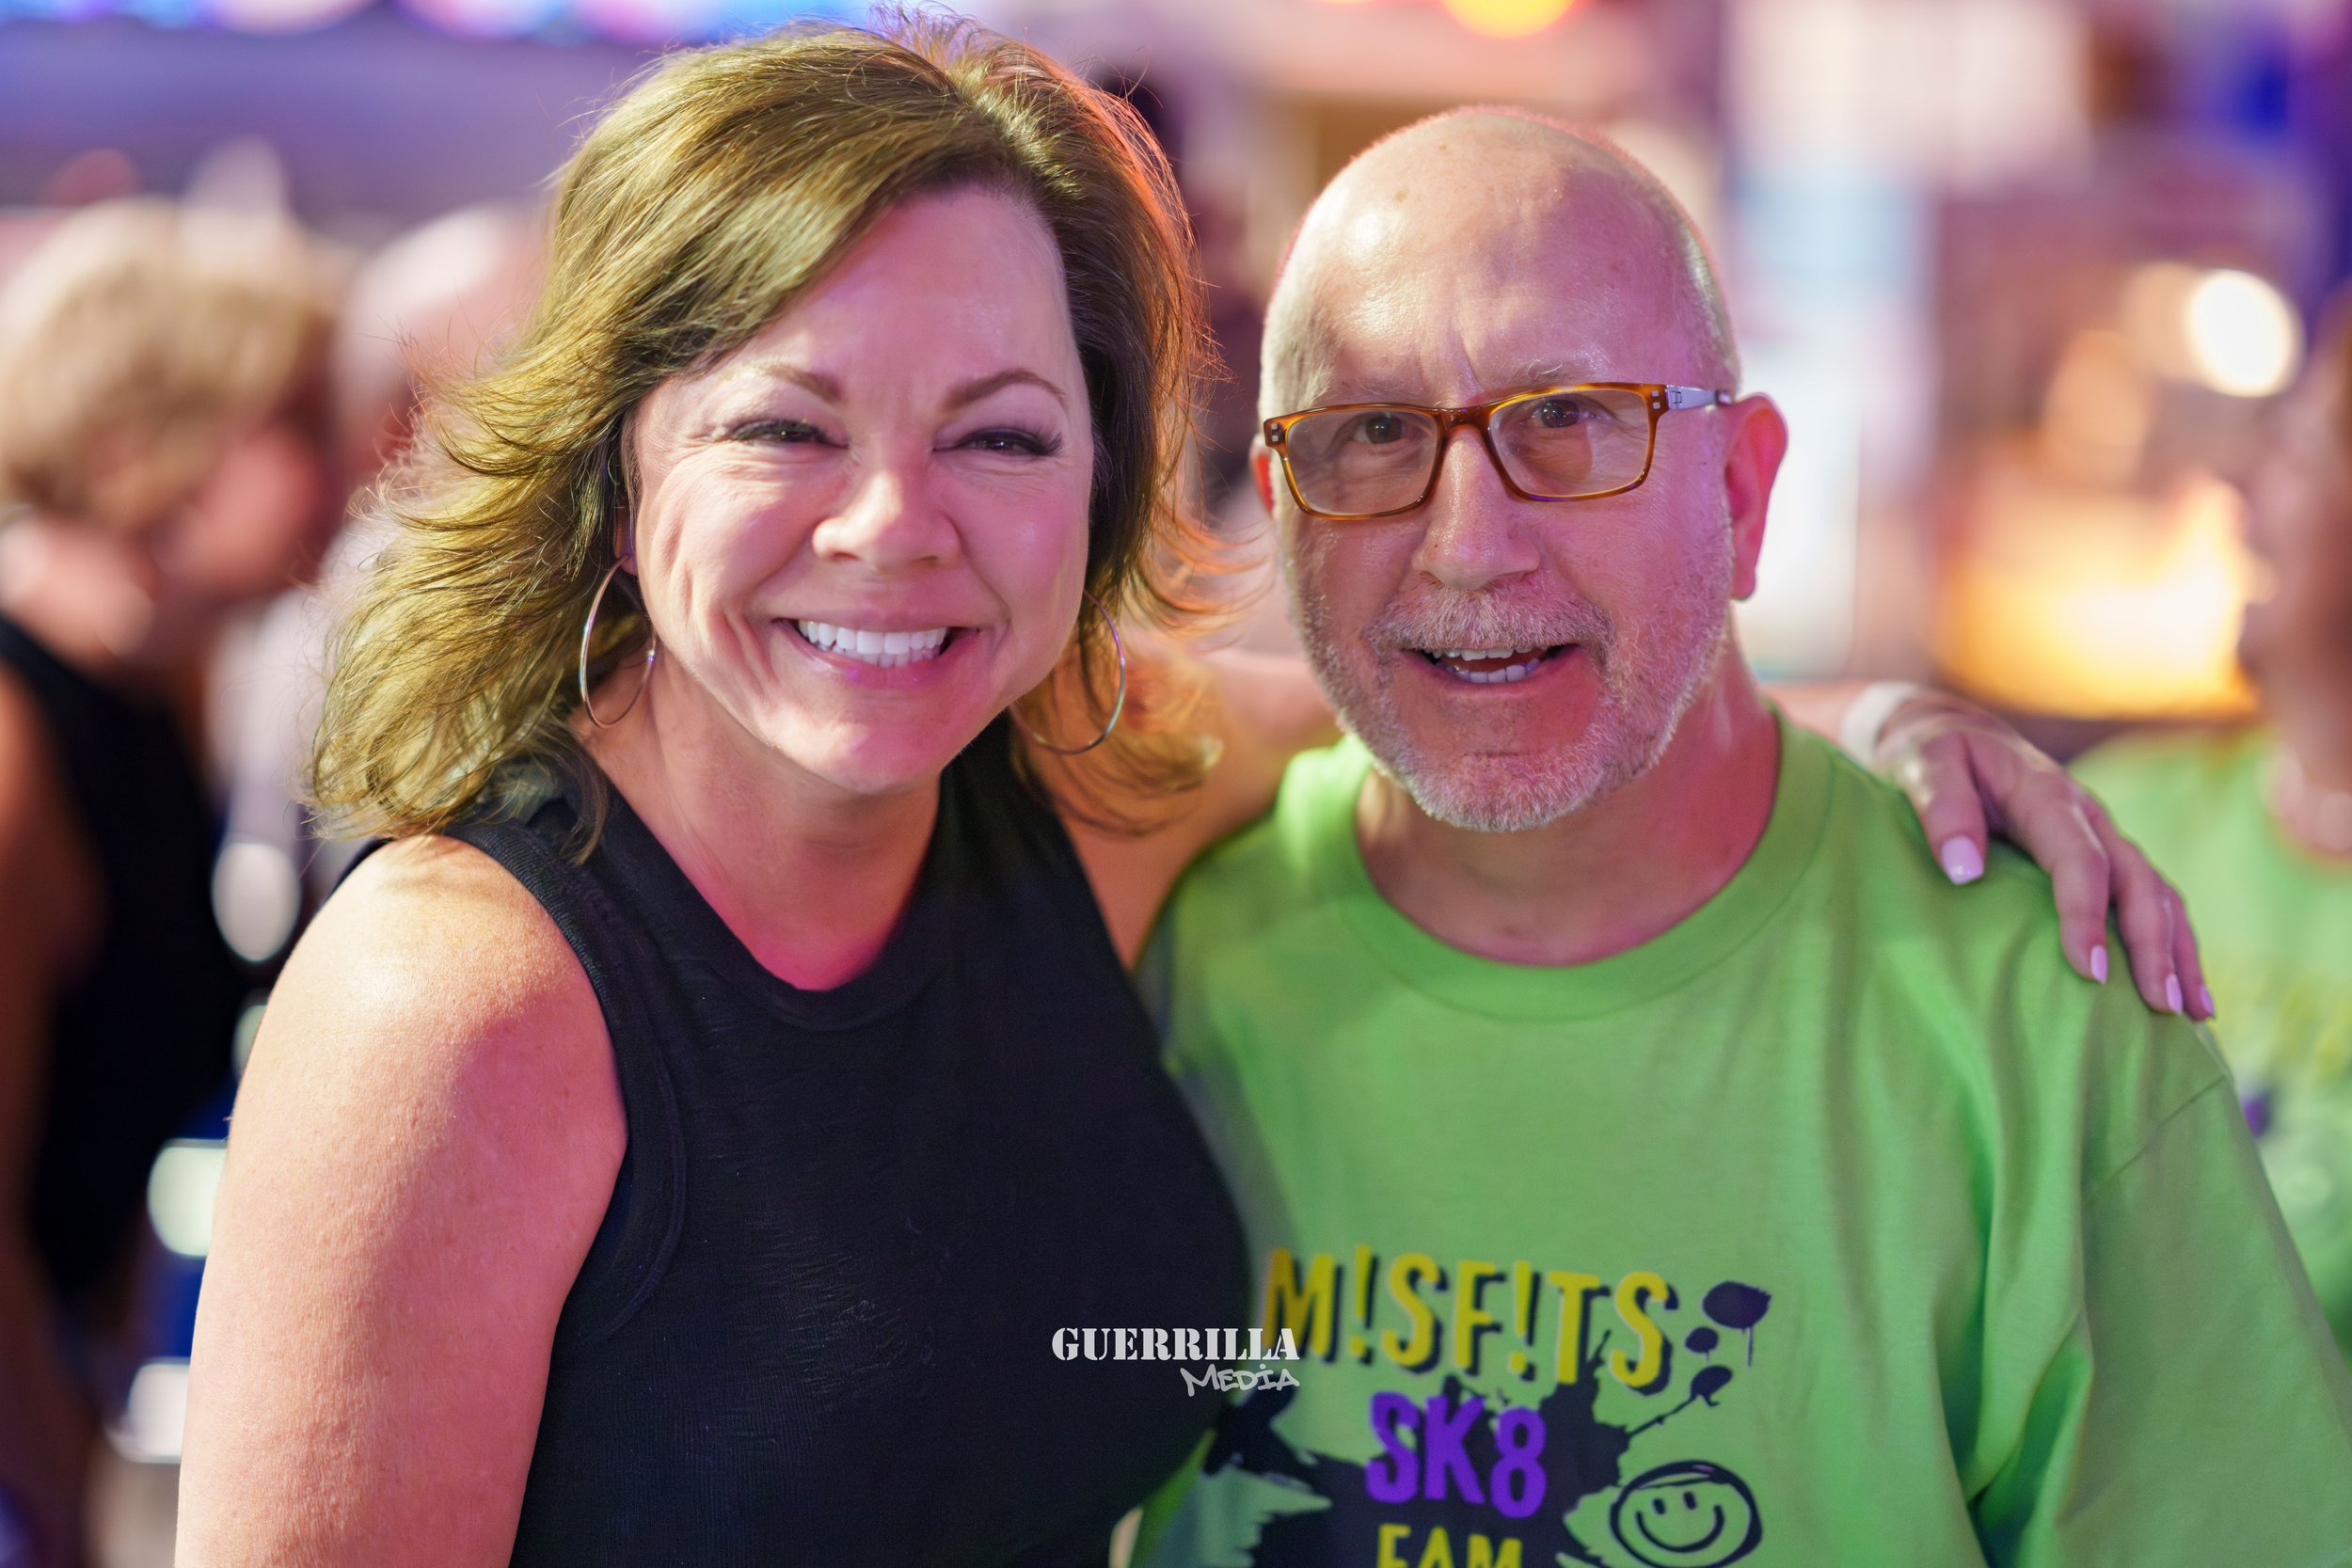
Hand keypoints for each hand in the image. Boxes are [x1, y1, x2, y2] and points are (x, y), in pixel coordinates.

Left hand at [1873, 690, 2210, 1019]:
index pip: (2081, 861)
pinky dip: (2176, 945)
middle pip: (2138, 883)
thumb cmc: (1934, 754)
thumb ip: (1942, 809)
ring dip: (2180, 953)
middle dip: (2154, 946)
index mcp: (2049, 795)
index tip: (2091, 972)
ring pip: (2159, 895)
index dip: (2088, 916)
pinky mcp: (2105, 856)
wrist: (1951, 731)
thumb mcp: (1924, 765)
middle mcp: (2090, 816)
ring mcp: (2105, 837)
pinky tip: (2189, 995)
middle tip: (2160, 1008)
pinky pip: (2153, 900)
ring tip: (2193, 1015)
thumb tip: (1964, 871)